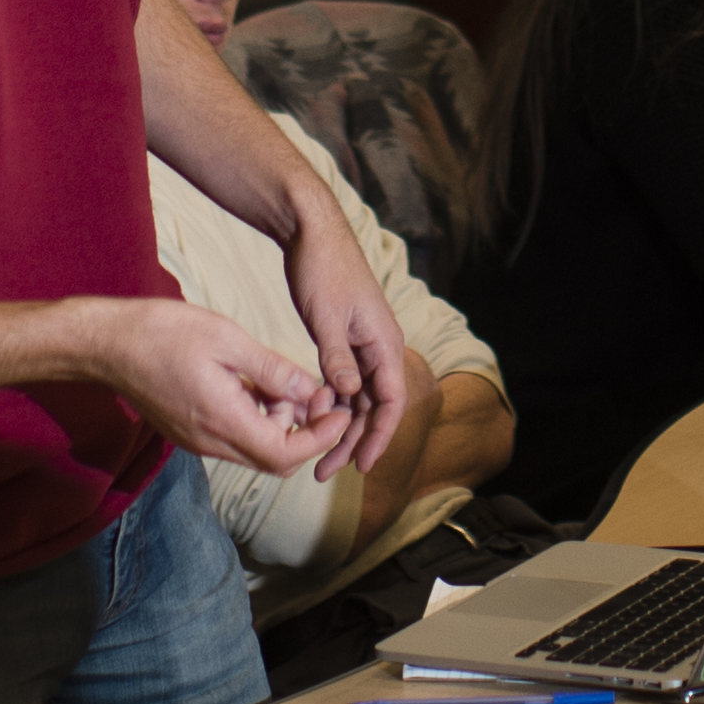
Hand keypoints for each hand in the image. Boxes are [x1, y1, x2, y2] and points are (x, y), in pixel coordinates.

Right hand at [89, 299, 345, 475]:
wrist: (107, 344)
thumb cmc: (164, 333)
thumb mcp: (229, 340)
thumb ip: (273, 371)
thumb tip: (311, 391)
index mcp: (223, 420)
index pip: (285, 453)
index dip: (321, 438)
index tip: (340, 412)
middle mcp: (211, 442)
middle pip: (275, 460)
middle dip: (306, 433)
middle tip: (319, 395)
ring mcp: (197, 441)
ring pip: (256, 450)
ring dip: (282, 425)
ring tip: (286, 383)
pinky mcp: (190, 433)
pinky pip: (236, 439)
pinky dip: (259, 421)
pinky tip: (259, 387)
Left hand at [280, 201, 412, 477]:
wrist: (313, 231)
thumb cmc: (322, 269)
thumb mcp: (326, 317)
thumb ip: (336, 359)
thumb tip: (347, 396)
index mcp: (384, 342)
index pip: (391, 402)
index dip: (379, 437)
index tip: (360, 466)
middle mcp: (379, 347)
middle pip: (374, 407)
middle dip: (353, 441)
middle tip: (325, 472)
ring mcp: (363, 344)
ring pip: (358, 398)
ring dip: (340, 426)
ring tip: (316, 456)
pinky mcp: (345, 339)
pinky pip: (345, 381)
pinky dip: (331, 403)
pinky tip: (312, 421)